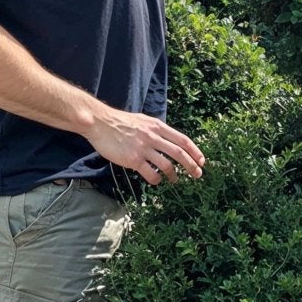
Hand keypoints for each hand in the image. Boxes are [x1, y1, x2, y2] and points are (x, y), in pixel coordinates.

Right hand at [88, 109, 205, 185]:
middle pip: (180, 154)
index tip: (202, 161)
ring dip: (174, 175)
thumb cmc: (119, 121)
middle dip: (192, 166)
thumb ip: (156, 130)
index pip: (183, 140)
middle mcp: (153, 137)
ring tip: (175, 180)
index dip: (195, 152)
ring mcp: (143, 149)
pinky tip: (156, 181)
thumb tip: (168, 140)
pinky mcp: (133, 160)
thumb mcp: (143, 120)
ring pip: (167, 165)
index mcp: (157, 126)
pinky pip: (151, 174)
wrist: (99, 122)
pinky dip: (157, 180)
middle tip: (198, 175)